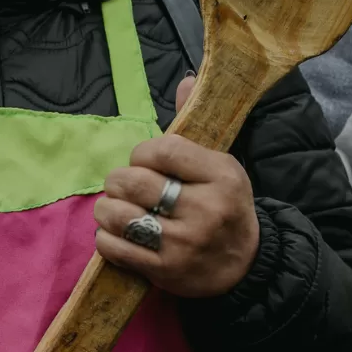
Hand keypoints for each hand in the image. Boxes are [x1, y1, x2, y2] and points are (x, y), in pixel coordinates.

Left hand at [94, 75, 259, 296]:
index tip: (144, 162)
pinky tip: (117, 233)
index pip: (161, 149)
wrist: (245, 266)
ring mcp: (183, 243)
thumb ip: (196, 126)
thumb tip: (187, 80)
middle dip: (118, 181)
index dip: (141, 153)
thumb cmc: (224, 207)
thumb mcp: (221, 165)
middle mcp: (204, 209)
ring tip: (116, 208)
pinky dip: (106, 237)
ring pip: (118, 214)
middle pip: (133, 182)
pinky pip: (114, 246)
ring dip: (107, 209)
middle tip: (123, 186)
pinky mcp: (164, 271)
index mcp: (221, 176)